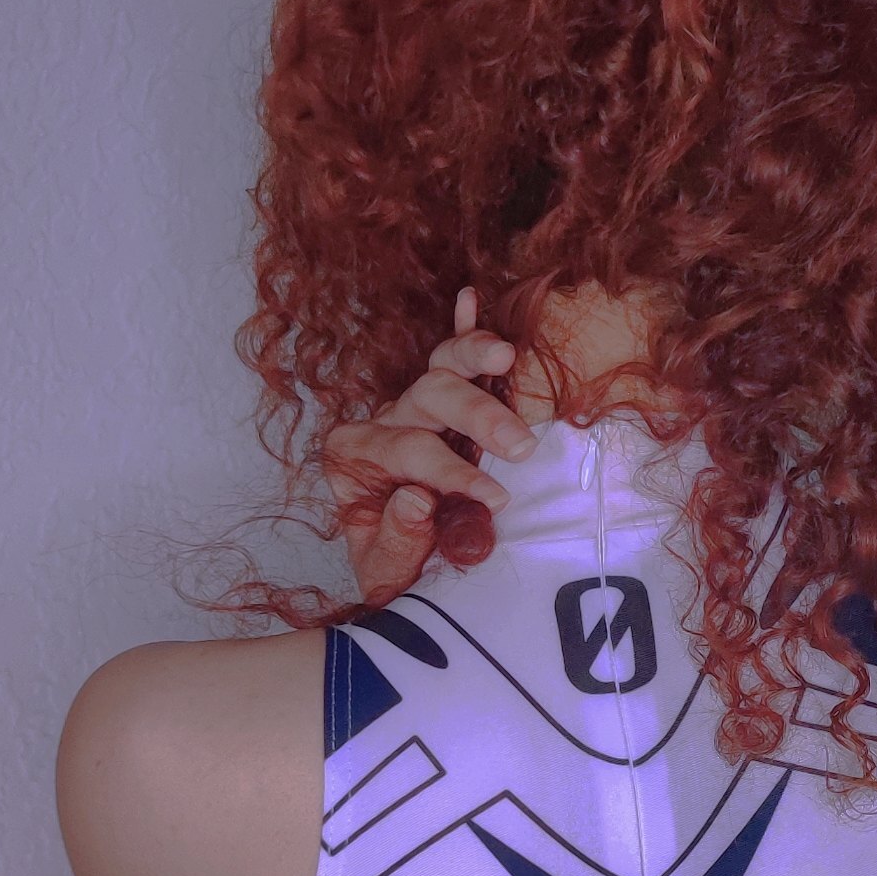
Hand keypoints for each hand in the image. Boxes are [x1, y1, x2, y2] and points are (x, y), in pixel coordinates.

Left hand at [323, 288, 551, 601]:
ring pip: (440, 368)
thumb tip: (417, 499)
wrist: (403, 578)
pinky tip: (470, 298)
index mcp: (356, 459)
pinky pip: (448, 360)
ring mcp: (411, 409)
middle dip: (475, 416)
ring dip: (473, 355)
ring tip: (504, 356)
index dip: (454, 475)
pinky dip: (461, 329)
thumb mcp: (389, 572)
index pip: (410, 454)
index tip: (496, 497)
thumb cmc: (398, 571)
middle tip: (520, 443)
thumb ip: (398, 539)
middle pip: (427, 398)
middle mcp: (382, 424)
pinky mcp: (439, 407)